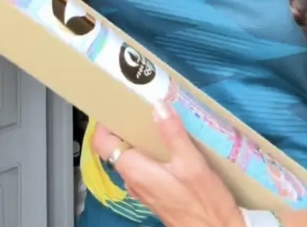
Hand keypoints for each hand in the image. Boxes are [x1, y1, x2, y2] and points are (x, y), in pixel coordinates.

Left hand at [91, 102, 244, 226]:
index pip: (102, 143)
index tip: (116, 103)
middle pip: (117, 147)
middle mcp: (134, 181)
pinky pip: (146, 166)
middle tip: (140, 103)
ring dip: (141, 137)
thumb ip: (173, 134)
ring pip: (132, 157)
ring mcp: (145, 189)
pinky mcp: (157, 193)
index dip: (104, 122)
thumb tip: (157, 105)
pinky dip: (152, 151)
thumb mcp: (192, 164)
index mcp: (135, 171)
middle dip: (126, 124)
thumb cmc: (204, 203)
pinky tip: (171, 142)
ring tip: (157, 117)